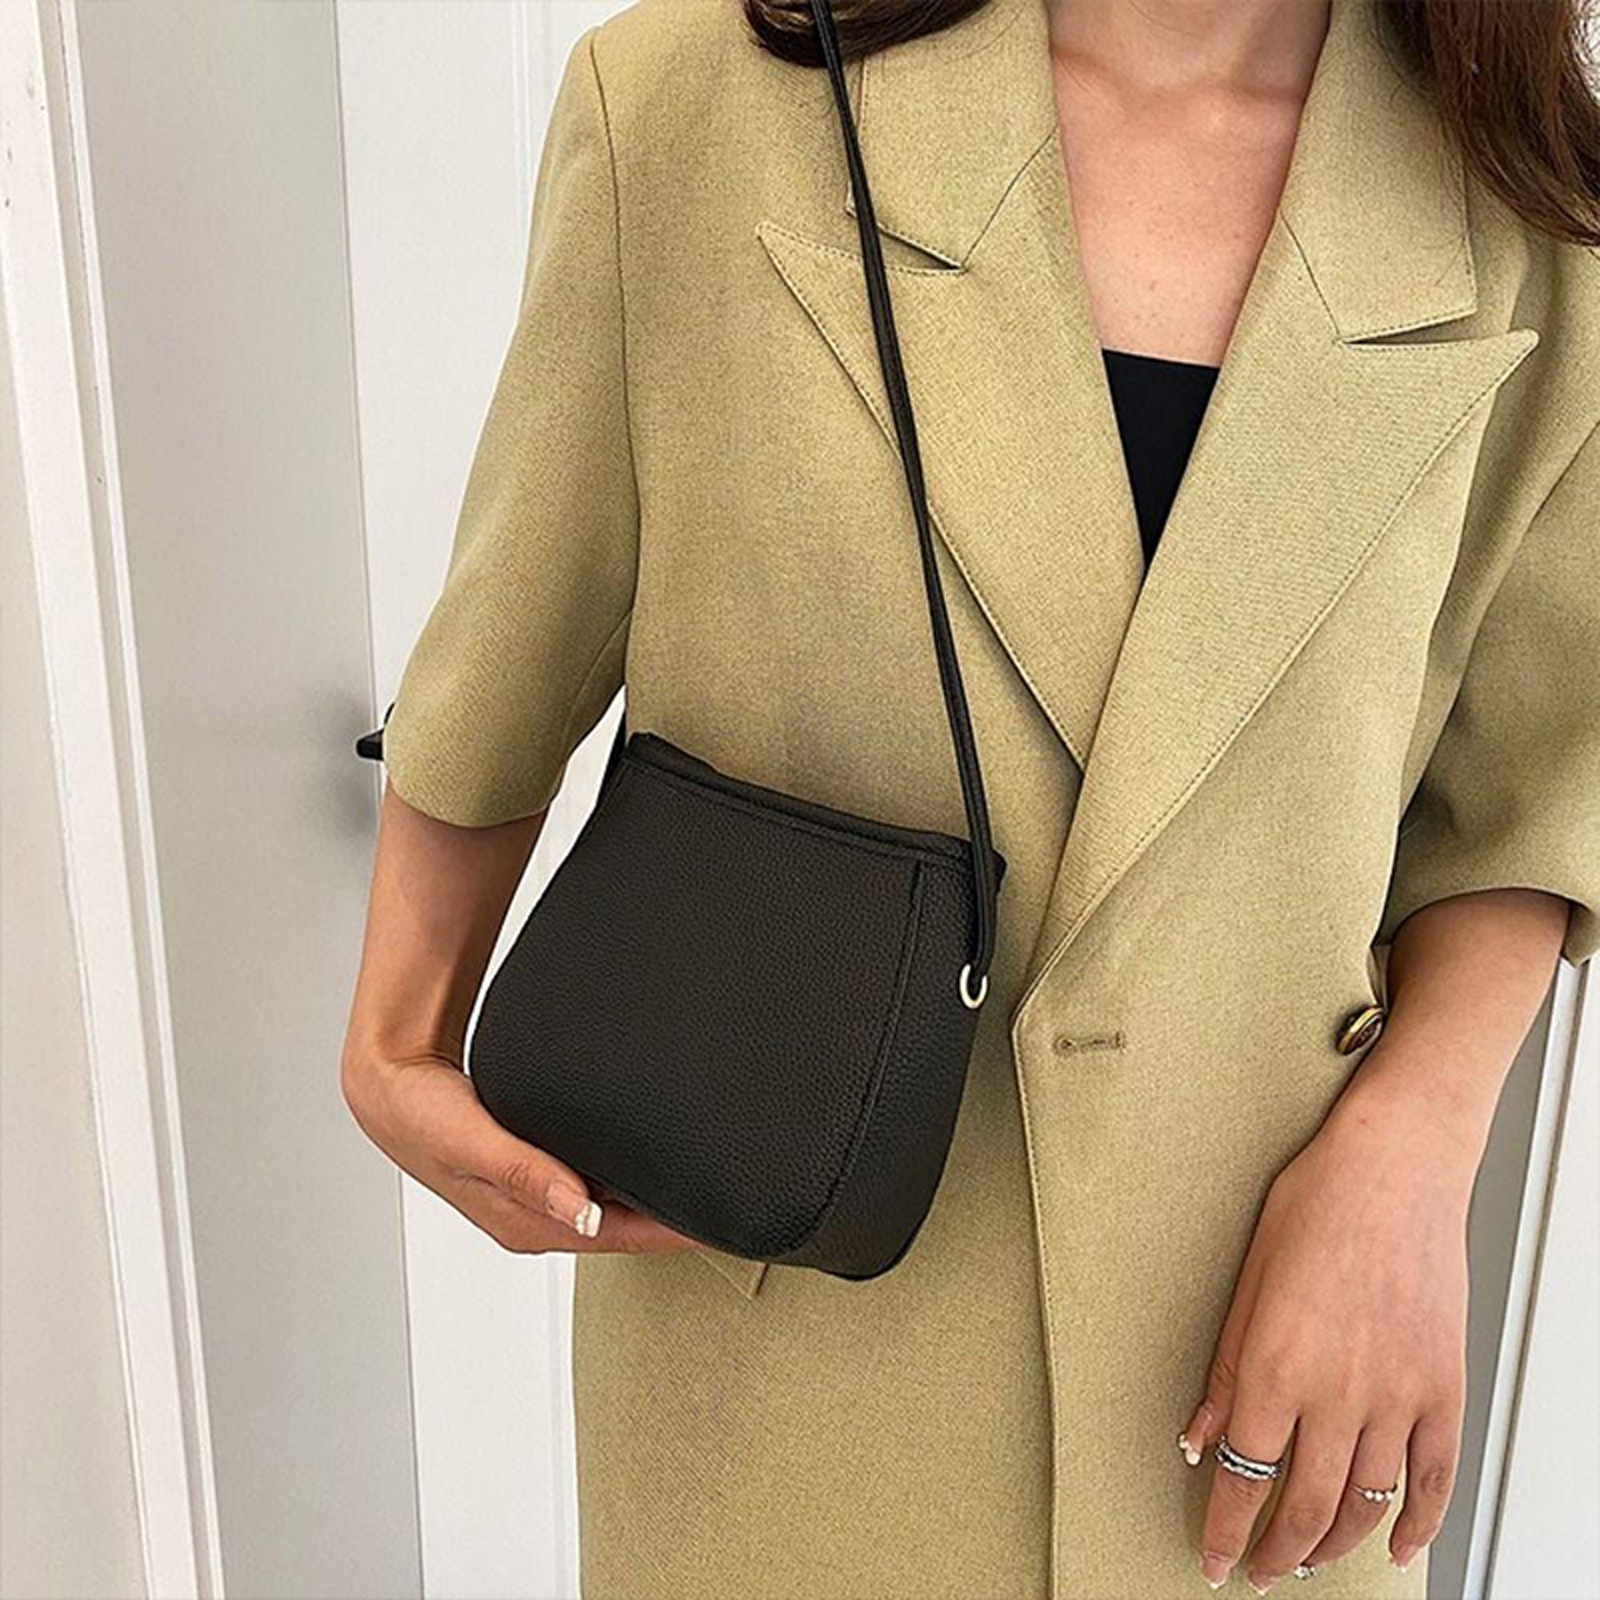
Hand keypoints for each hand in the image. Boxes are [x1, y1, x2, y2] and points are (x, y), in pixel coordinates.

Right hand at [343, 1047, 699, 1255]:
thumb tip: (581, 1211)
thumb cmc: (422, 1115)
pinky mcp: (535, 1170)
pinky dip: (624, 1176)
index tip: (718, 1223)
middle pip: (623, 1228)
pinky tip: (648, 1160)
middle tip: (728, 1202)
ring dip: (651, 1199)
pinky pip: (593, 1181)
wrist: (389, 1085)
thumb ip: (526, 1173)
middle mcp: (537, 1217)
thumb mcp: (473, 1142)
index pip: (619, 1238)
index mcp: (526, 1224)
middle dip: (673, 1222)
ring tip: (702, 1183)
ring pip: (611, 1206)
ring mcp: (537, 1195)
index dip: (671, 1232)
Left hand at [1177, 1071, 1474, 1590]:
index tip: (1214, 1561)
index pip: (1244, 1480)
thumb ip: (1223, 1371)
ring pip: (1366, 1505)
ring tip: (1308, 1559)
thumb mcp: (1246, 1281)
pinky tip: (1398, 1546)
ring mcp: (1398, 1396)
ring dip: (1333, 1545)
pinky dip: (1418, 1523)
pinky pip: (1435, 1478)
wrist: (1395, 1167)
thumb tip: (1198, 1439)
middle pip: (1303, 1506)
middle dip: (1274, 1551)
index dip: (1226, 1531)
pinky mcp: (1444, 1389)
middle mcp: (1338, 1394)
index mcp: (1275, 1367)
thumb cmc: (1314, 1205)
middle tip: (1256, 1570)